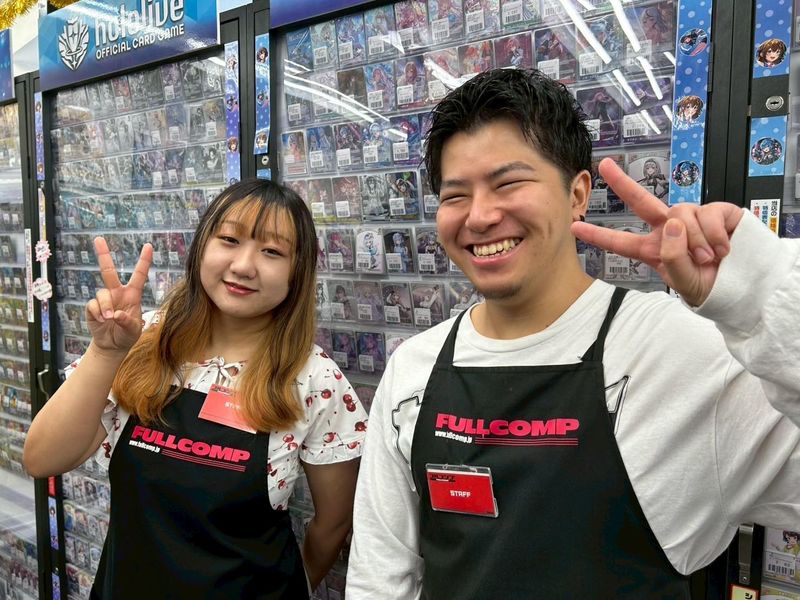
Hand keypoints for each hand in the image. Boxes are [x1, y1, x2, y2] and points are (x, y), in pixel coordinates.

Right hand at [86, 237, 152, 352]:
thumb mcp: (134, 330)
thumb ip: (128, 322)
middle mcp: (117, 293)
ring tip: (109, 318)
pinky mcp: (93, 308)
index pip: (139, 275)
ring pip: (101, 293)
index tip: (148, 246)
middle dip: (103, 254)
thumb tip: (116, 314)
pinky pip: (93, 305)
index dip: (144, 261)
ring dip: (105, 305)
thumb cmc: (127, 335)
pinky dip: (98, 313)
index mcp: (132, 295)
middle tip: (98, 239)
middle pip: (108, 271)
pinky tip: (102, 320)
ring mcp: (104, 299)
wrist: (112, 346)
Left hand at [571, 158, 742, 305]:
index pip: (622, 242)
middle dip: (622, 182)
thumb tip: (672, 222)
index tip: (575, 227)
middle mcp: (670, 230)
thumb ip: (673, 258)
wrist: (747, 285)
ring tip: (709, 259)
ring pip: (681, 215)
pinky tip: (723, 248)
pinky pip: (708, 214)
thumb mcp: (686, 283)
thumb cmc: (712, 285)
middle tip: (603, 165)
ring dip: (695, 241)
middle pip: (642, 202)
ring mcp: (692, 218)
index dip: (598, 235)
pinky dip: (715, 235)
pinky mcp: (718, 211)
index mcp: (655, 249)